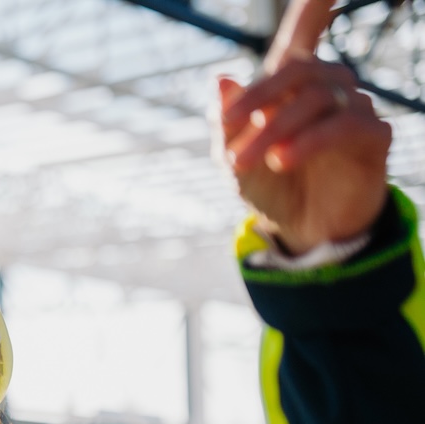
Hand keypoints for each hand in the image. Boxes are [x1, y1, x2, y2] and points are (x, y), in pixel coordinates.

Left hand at [218, 0, 390, 253]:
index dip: (313, 3)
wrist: (299, 229)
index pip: (304, 27)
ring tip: (248, 163)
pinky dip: (309, 141)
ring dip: (275, 131)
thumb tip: (221, 78)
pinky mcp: (373, 135)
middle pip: (297, 71)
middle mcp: (328, 83)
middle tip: (228, 141)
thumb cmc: (267, 184)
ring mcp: (354, 106)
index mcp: (291, 80)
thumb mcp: (234, 157)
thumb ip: (228, 122)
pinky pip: (345, 125)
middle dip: (256, 103)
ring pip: (316, 99)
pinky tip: (284, 160)